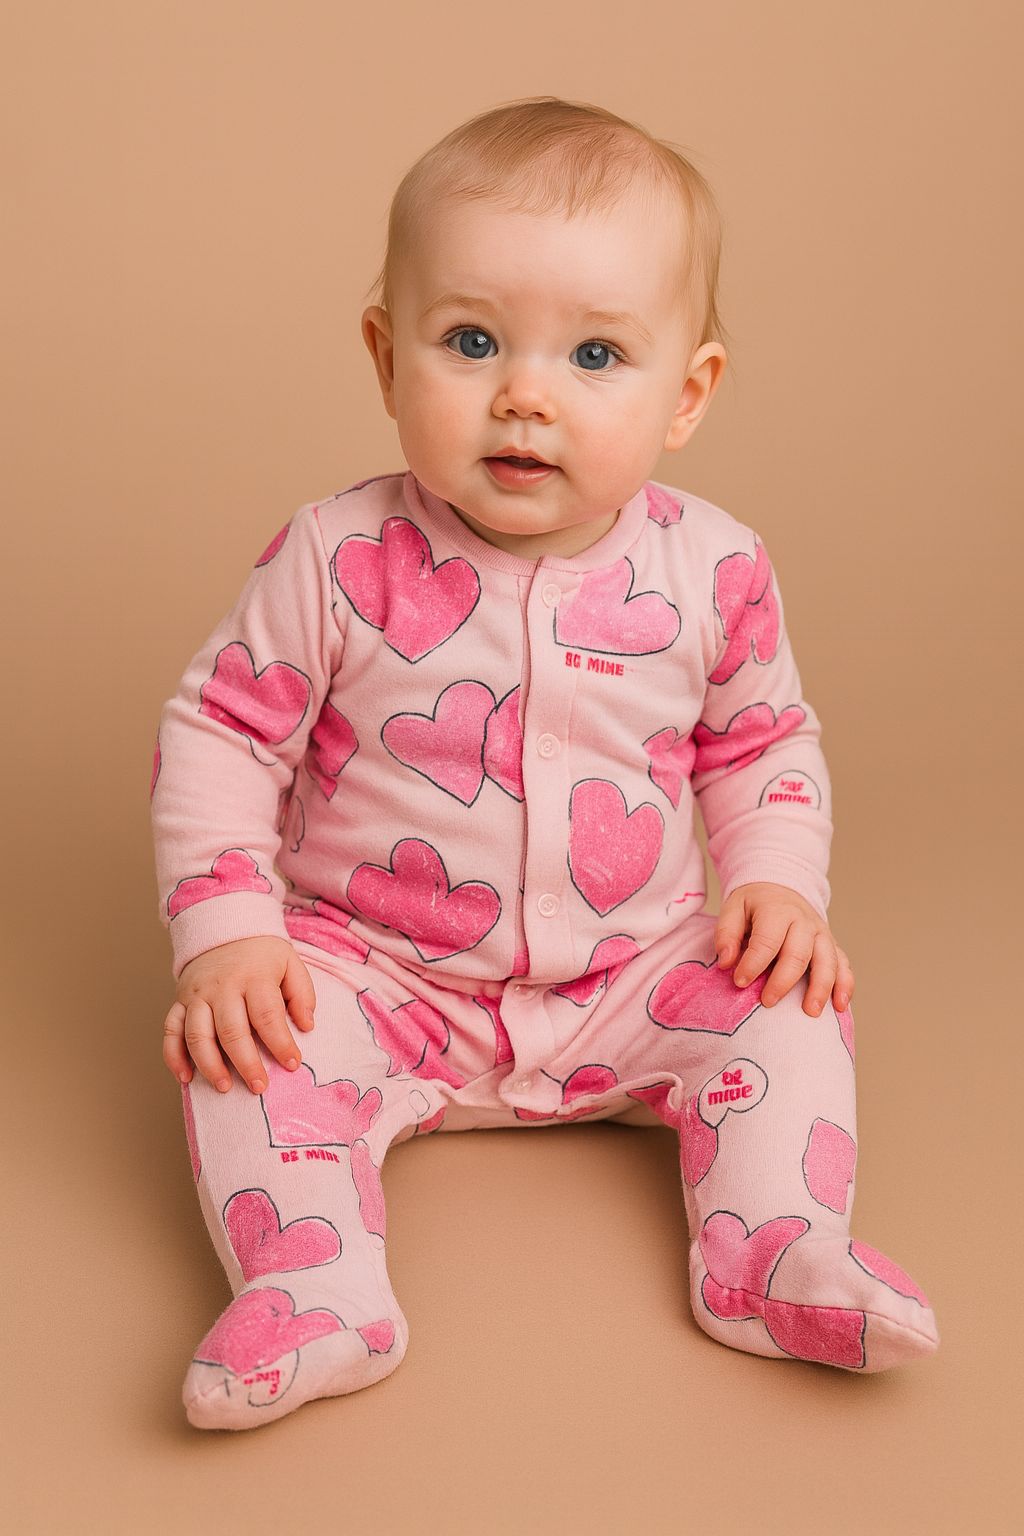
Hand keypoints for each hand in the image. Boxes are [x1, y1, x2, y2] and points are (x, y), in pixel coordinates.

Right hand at [162, 936, 316, 1094]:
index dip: (281, 1043)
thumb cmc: (261, 955)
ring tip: (224, 1087)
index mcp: (254, 977)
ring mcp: (197, 995)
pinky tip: (186, 1078)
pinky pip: (170, 1031)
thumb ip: (302, 994)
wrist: (224, 929)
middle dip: (246, 1063)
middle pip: (231, 1030)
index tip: (293, 1064)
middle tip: (260, 1086)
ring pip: (197, 1035)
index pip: (267, 1015)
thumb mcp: (290, 963)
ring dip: (209, 1065)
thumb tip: (306, 1026)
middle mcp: (222, 987)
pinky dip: (174, 1057)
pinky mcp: (179, 1001)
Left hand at [714, 882, 854, 1016]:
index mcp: (778, 911)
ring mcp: (822, 934)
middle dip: (783, 981)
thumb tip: (725, 962)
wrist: (781, 888)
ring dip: (820, 988)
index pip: (767, 941)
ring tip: (810, 1012)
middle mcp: (804, 922)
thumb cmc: (755, 905)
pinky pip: (843, 965)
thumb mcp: (734, 908)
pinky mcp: (832, 945)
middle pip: (798, 954)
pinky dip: (845, 985)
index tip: (740, 983)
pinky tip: (840, 1006)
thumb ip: (727, 933)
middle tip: (768, 1002)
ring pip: (827, 961)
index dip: (753, 964)